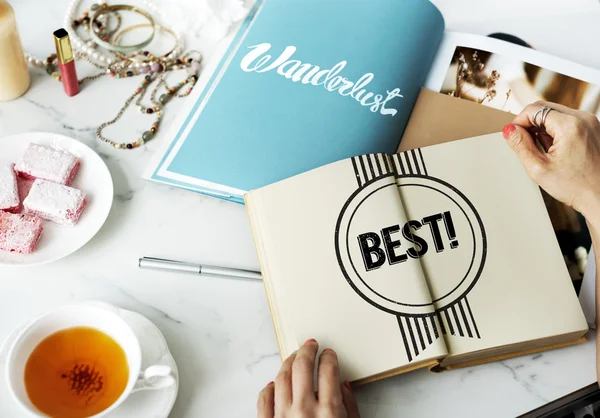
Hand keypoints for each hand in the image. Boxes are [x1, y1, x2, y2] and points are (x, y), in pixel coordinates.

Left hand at [257, 339, 360, 417]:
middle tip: (310, 345)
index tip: (328, 353)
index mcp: (329, 411)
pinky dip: (269, 388)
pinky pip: (264, 400)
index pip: (328, 370)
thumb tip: (344, 386)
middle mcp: (305, 411)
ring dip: (289, 363)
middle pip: (302, 366)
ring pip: (282, 378)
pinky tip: (274, 383)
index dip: (329, 356)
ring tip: (294, 358)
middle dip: (307, 350)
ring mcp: (284, 417)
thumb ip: (350, 407)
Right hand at [503, 100, 599, 218]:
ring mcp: (590, 122)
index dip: (518, 121)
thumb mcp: (539, 168)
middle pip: (544, 107)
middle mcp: (583, 119)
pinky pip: (566, 120)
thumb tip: (509, 130)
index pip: (534, 109)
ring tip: (543, 150)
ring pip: (554, 113)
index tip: (513, 135)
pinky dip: (554, 130)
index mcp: (570, 126)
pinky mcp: (592, 127)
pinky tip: (555, 149)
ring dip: (542, 127)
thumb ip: (520, 146)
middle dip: (529, 123)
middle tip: (524, 143)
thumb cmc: (575, 187)